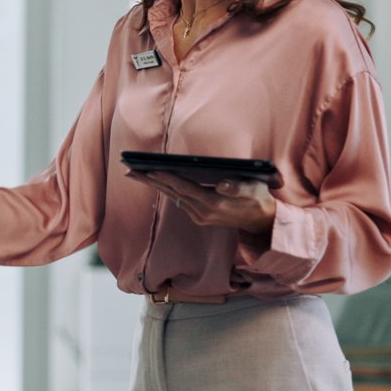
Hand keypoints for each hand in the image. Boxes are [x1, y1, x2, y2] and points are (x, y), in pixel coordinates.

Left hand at [127, 171, 274, 232]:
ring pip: (173, 197)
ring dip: (154, 185)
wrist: (262, 221)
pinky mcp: (199, 217)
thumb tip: (223, 185)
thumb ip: (239, 187)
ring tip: (135, 173)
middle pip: (172, 193)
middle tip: (129, 170)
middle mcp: (202, 213)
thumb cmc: (258, 198)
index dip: (167, 178)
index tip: (150, 169)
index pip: (184, 188)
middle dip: (150, 181)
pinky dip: (166, 190)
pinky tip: (156, 180)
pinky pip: (179, 200)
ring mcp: (199, 216)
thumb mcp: (254, 189)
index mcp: (213, 203)